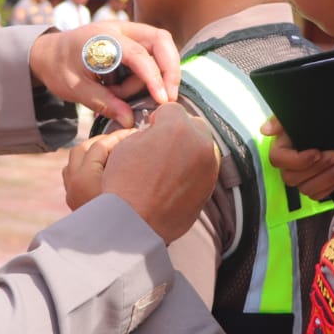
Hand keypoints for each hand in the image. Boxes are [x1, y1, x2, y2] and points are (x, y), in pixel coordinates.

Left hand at [28, 21, 179, 128]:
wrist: (48, 52)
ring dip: (153, 74)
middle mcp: (120, 28)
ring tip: (122, 95)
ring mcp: (127, 30)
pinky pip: (151, 52)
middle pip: (161, 40)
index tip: (162, 100)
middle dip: (170, 69)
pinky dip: (150, 72)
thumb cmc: (59, 69)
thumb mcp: (75, 90)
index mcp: (103, 38)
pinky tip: (127, 88)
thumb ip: (103, 103)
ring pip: (160, 46)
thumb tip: (129, 120)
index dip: (154, 78)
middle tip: (168, 98)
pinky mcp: (131, 39)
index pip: (139, 55)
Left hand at [62, 128, 134, 210]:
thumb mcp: (129, 186)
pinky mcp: (75, 203)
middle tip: (122, 140)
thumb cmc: (127, 218)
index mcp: (85, 178)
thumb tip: (134, 143)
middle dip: (102, 141)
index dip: (118, 136)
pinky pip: (74, 176)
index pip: (100, 146)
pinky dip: (86, 168)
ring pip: (74, 162)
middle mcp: (74, 184)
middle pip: (82, 150)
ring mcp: (72, 194)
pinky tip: (103, 171)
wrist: (115, 249)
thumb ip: (128, 162)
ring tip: (112, 154)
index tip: (133, 133)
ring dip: (91, 154)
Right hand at [101, 103, 219, 242]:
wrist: (133, 225)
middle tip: (159, 146)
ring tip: (166, 166)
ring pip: (202, 145)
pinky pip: (204, 167)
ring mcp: (209, 166)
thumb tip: (157, 132)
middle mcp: (200, 143)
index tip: (149, 129)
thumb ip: (148, 132)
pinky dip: (192, 169)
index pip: (171, 108)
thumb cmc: (123, 184)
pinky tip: (173, 180)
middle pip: (193, 124)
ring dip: (187, 149)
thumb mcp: (126, 144)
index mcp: (177, 127)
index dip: (157, 118)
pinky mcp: (210, 186)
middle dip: (178, 131)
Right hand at [262, 116, 333, 200]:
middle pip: (292, 178)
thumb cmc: (311, 123)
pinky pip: (317, 196)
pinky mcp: (314, 187)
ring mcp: (301, 179)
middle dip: (318, 168)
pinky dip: (331, 186)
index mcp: (280, 149)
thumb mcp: (297, 116)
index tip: (316, 153)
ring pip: (306, 189)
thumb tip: (266, 130)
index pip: (278, 160)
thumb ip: (280, 121)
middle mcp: (287, 167)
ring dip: (329, 177)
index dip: (298, 160)